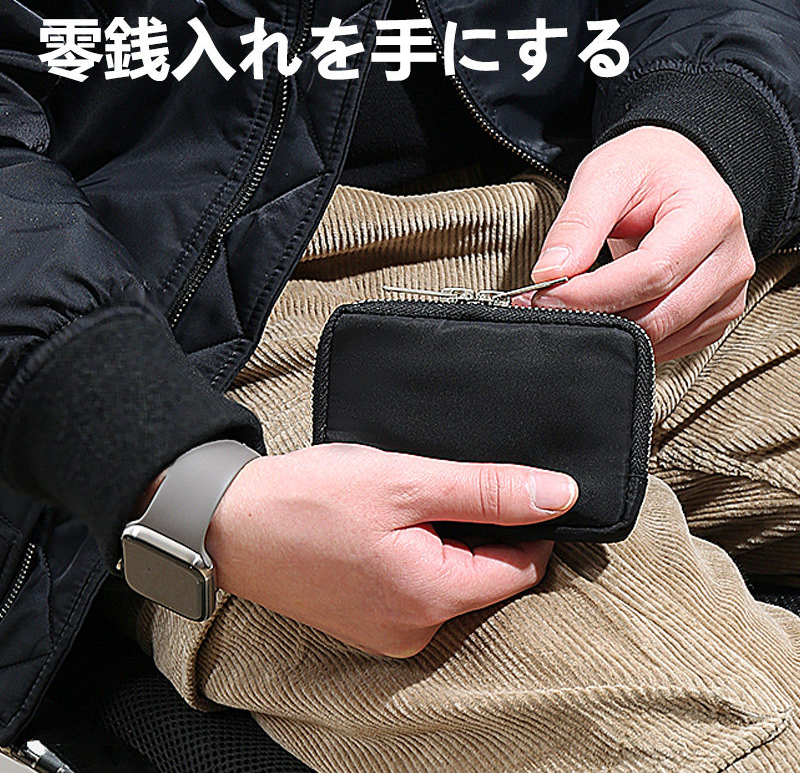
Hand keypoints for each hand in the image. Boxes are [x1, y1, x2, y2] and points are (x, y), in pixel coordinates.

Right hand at [206, 443, 577, 656]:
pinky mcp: (366, 623)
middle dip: (477, 530)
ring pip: (450, 582)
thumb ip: (487, 491)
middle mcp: (415, 631)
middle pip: (485, 577)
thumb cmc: (310, 499)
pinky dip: (416, 556)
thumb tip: (561, 495)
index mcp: (432, 598)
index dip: (525, 522)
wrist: (229, 522)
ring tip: (404, 504)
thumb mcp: (407, 481)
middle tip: (437, 488)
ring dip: (444, 541)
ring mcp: (387, 632)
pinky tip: (386, 526)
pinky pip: (416, 589)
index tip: (502, 487)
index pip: (521, 567)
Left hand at [517, 127, 755, 361]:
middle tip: (546, 307)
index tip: (546, 295)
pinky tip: (604, 316)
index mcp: (710, 216)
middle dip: (595, 318)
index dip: (593, 294)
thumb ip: (577, 226)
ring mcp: (728, 292)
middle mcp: (730, 259)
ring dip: (610, 334)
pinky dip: (632, 341)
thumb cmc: (643, 169)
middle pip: (659, 315)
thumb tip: (549, 274)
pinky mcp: (716, 314)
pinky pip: (672, 344)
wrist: (677, 172)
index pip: (650, 274)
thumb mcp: (603, 178)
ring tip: (571, 309)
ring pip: (663, 336)